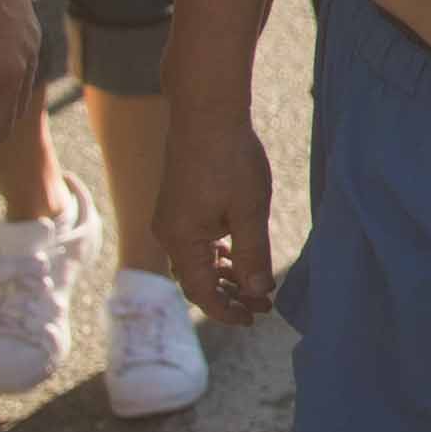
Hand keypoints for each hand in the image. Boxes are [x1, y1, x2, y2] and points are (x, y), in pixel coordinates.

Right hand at [163, 105, 283, 319]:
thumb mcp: (249, 211)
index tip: (253, 320)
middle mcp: (168, 233)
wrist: (206, 112)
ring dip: (224, 274)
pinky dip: (216, 253)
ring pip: (196, 260)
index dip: (226, 311)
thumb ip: (252, 255)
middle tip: (262, 304)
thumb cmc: (229, 159)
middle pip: (196, 279)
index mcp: (181, 240)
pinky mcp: (177, 203)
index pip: (201, 292)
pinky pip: (194, 241)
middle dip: (229, 295)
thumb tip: (257, 292)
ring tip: (254, 283)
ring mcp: (170, 217)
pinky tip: (237, 253)